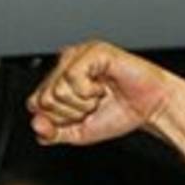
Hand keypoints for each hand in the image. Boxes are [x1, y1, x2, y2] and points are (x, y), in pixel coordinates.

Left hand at [27, 40, 184, 144]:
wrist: (150, 108)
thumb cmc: (117, 114)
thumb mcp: (77, 132)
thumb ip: (52, 133)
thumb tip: (35, 125)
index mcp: (57, 80)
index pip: (34, 104)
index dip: (57, 119)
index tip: (79, 117)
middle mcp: (64, 65)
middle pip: (44, 98)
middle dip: (70, 112)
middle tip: (91, 106)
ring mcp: (77, 55)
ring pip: (57, 89)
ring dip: (82, 103)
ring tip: (98, 96)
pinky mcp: (92, 51)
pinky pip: (72, 77)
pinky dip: (89, 91)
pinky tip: (102, 87)